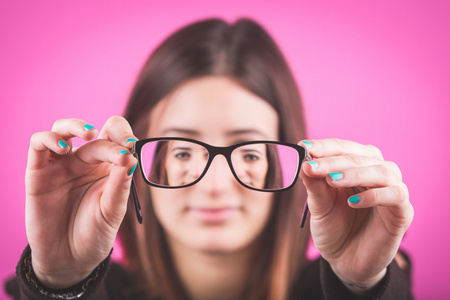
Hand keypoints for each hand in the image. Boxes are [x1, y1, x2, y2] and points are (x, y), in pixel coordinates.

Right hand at [26, 116, 137, 287]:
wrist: (70, 260)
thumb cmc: (95, 233)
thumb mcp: (113, 210)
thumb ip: (120, 184)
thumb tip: (131, 156)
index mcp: (107, 167)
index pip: (115, 137)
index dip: (124, 134)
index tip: (132, 144)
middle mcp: (84, 162)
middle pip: (95, 135)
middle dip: (110, 141)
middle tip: (121, 150)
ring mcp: (61, 165)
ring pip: (63, 129)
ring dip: (76, 125)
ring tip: (89, 134)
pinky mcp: (38, 173)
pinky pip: (38, 145)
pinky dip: (50, 138)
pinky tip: (65, 147)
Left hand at [299, 139, 412, 291]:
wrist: (345, 261)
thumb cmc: (333, 228)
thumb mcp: (319, 206)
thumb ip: (315, 185)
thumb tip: (304, 161)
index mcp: (357, 167)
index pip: (344, 148)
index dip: (325, 146)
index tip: (304, 147)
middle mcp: (377, 173)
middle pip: (361, 156)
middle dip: (333, 160)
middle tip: (312, 166)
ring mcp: (393, 191)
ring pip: (382, 171)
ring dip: (354, 173)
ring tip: (331, 180)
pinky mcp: (403, 213)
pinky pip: (396, 195)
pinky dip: (374, 195)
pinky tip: (352, 202)